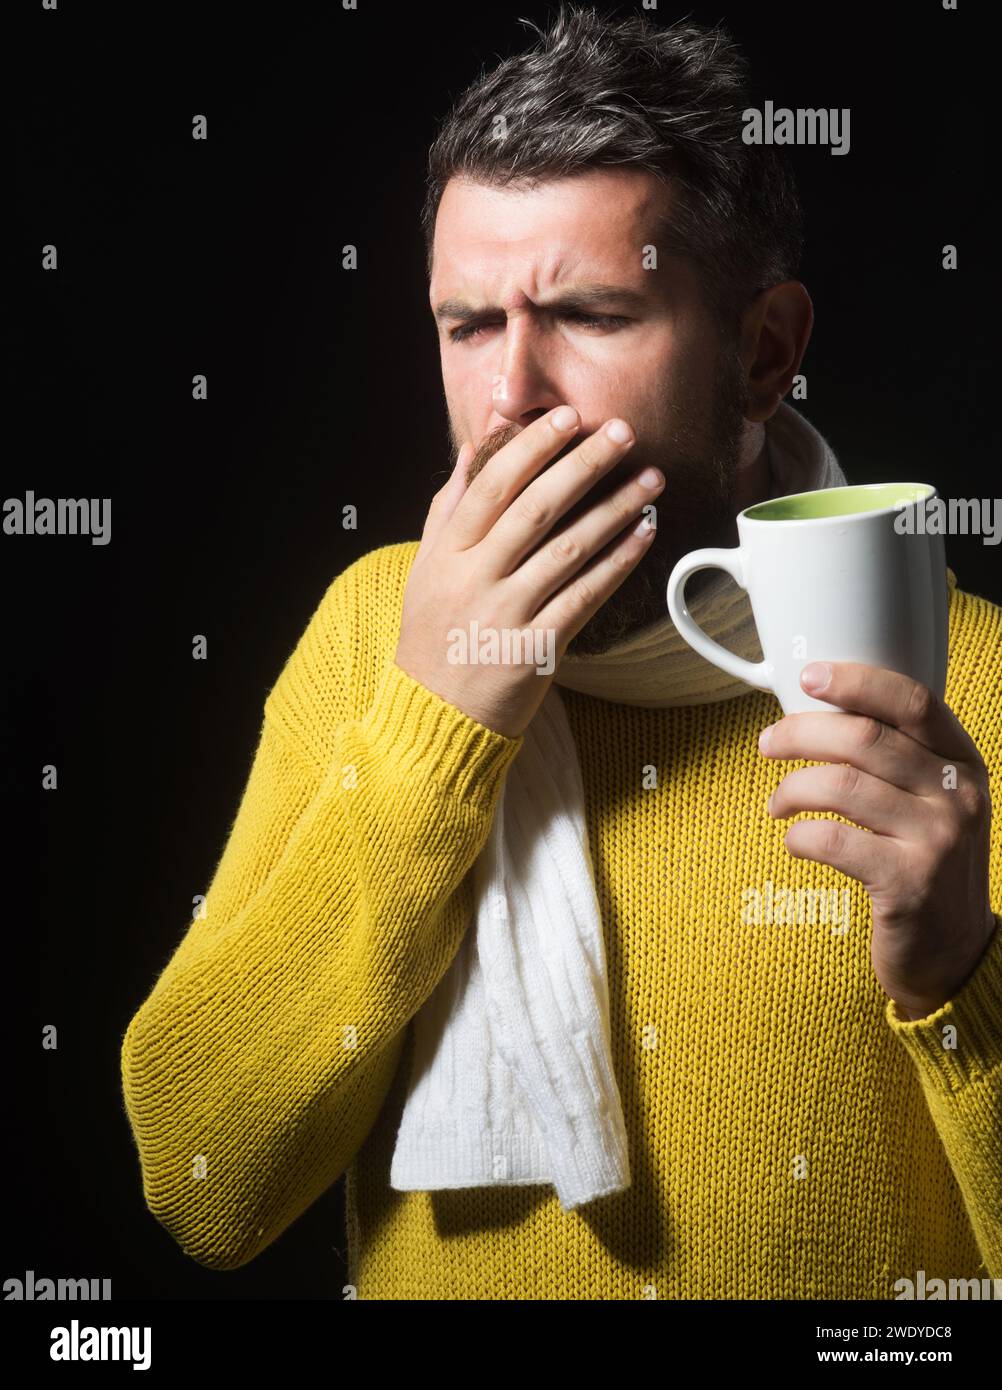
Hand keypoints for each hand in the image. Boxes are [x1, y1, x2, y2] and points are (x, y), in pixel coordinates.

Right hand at [395, 406, 664, 737]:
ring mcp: (507, 615)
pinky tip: (645, 534)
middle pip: (536, 509)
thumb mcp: (425, 570)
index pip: (492, 487)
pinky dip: (619, 562)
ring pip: (569, 549)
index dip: (532, 447)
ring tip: (651, 478)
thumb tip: (474, 449)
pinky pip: (587, 597)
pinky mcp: (538, 650)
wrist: (436, 716)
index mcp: (447, 554)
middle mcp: (475, 579)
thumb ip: (448, 508)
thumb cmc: (434, 637)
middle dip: (584, 464)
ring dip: (616, 508)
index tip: (568, 417)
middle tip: (623, 431)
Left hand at [759, 660, 996, 1019]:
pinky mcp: (908, 884)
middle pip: (865, 739)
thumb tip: (818, 711)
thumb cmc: (925, 863)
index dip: (857, 682)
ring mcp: (937, 840)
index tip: (809, 676)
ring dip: (792, 789)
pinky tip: (794, 842)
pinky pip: (832, 841)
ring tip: (777, 804)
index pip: (913, 701)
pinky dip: (799, 837)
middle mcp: (958, 795)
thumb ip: (898, 758)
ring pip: (841, 787)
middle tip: (767, 744)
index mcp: (963, 762)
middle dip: (801, 734)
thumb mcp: (932, 802)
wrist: (955, 952)